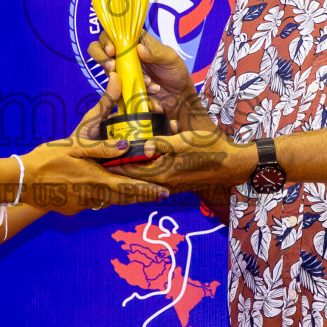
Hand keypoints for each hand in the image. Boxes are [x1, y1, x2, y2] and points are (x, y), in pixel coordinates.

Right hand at [17, 76, 169, 215]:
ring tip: (137, 193)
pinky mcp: (73, 208)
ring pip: (110, 201)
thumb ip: (101, 146)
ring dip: (124, 197)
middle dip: (142, 196)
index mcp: (98, 180)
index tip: (164, 193)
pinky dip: (104, 197)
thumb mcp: (74, 146)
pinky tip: (103, 191)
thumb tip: (126, 145)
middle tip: (159, 195)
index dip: (149, 191)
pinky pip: (94, 202)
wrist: (22, 181)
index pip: (130, 187)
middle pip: (124, 198)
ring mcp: (83, 204)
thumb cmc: (47, 160)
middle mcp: (94, 196)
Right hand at [87, 31, 213, 131]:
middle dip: (101, 57)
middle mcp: (123, 55)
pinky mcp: (122, 89)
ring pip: (107, 72)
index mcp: (134, 42)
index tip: (111, 50)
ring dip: (122, 78)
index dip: (106, 39)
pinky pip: (116, 91)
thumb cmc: (175, 71)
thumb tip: (139, 48)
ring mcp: (121, 73)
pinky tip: (149, 92)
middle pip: (97, 49)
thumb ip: (156, 52)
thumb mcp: (170, 58)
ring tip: (146, 81)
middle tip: (112, 67)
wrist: (179, 97)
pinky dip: (130, 92)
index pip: (112, 33)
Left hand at [110, 127, 255, 200]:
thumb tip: (146, 145)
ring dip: (126, 175)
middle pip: (131, 179)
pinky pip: (150, 181)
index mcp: (162, 172)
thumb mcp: (187, 141)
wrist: (230, 165)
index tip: (96, 158)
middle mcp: (162, 182)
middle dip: (114, 171)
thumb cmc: (210, 149)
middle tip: (96, 164)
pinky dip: (139, 176)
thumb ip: (164, 143)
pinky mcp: (173, 182)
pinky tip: (133, 170)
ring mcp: (168, 184)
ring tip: (108, 168)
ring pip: (140, 181)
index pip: (130, 170)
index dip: (112, 164)